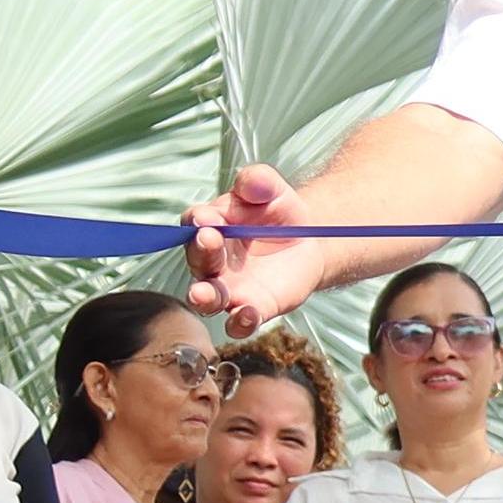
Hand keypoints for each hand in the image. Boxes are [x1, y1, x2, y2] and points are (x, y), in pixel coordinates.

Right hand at [185, 163, 327, 337]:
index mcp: (210, 226)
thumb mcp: (273, 190)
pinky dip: (240, 321)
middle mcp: (211, 261)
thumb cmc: (278, 213)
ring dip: (203, 296)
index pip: (195, 222)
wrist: (308, 242)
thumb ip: (259, 181)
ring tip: (201, 294)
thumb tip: (251, 182)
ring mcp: (229, 288)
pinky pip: (239, 321)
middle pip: (197, 259)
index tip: (207, 219)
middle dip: (201, 251)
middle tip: (208, 240)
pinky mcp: (253, 308)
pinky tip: (247, 314)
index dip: (199, 220)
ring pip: (208, 297)